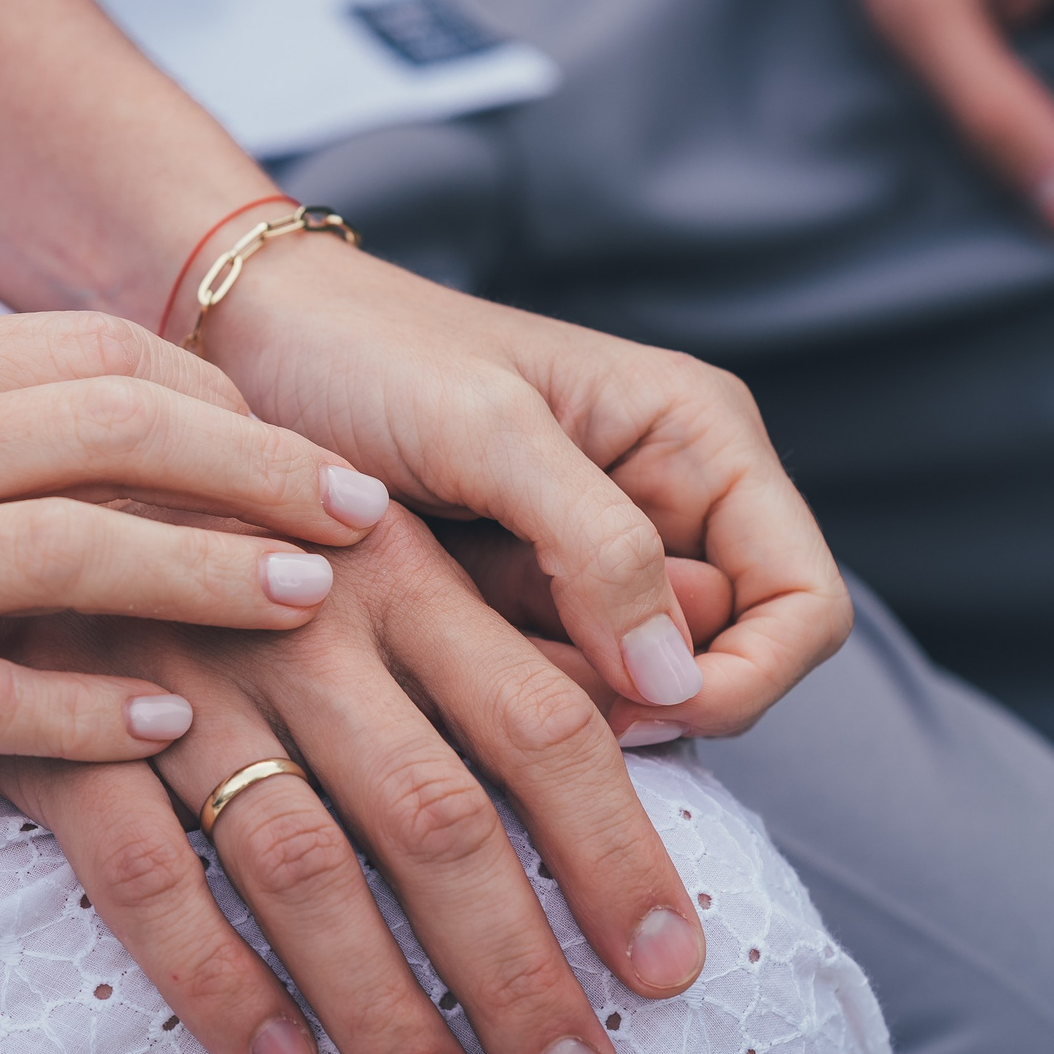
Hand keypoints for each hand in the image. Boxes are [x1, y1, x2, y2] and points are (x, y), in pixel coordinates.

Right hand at [0, 311, 390, 806]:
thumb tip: (51, 380)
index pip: (79, 355)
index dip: (210, 398)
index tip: (297, 444)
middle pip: (103, 434)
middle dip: (255, 470)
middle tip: (365, 515)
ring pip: (62, 553)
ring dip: (205, 575)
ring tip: (314, 602)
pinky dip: (87, 712)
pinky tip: (177, 728)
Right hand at [0, 506, 709, 1053]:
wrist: (4, 469)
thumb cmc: (221, 524)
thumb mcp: (359, 534)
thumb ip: (491, 619)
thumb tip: (669, 696)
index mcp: (397, 570)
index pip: (541, 723)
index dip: (615, 853)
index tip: (669, 973)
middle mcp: (301, 622)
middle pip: (438, 819)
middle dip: (518, 973)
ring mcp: (175, 677)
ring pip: (304, 864)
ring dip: (384, 1007)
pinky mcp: (62, 731)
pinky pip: (146, 876)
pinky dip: (217, 977)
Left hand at [204, 242, 851, 746]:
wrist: (251, 347)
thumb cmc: (367, 356)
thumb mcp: (486, 432)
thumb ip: (596, 544)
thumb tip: (678, 677)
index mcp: (699, 442)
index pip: (803, 605)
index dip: (746, 677)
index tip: (640, 707)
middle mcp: (669, 505)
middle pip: (719, 666)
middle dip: (628, 688)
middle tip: (511, 652)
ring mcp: (596, 562)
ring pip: (630, 691)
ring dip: (555, 686)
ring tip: (456, 616)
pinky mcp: (524, 603)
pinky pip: (552, 685)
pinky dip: (503, 683)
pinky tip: (434, 632)